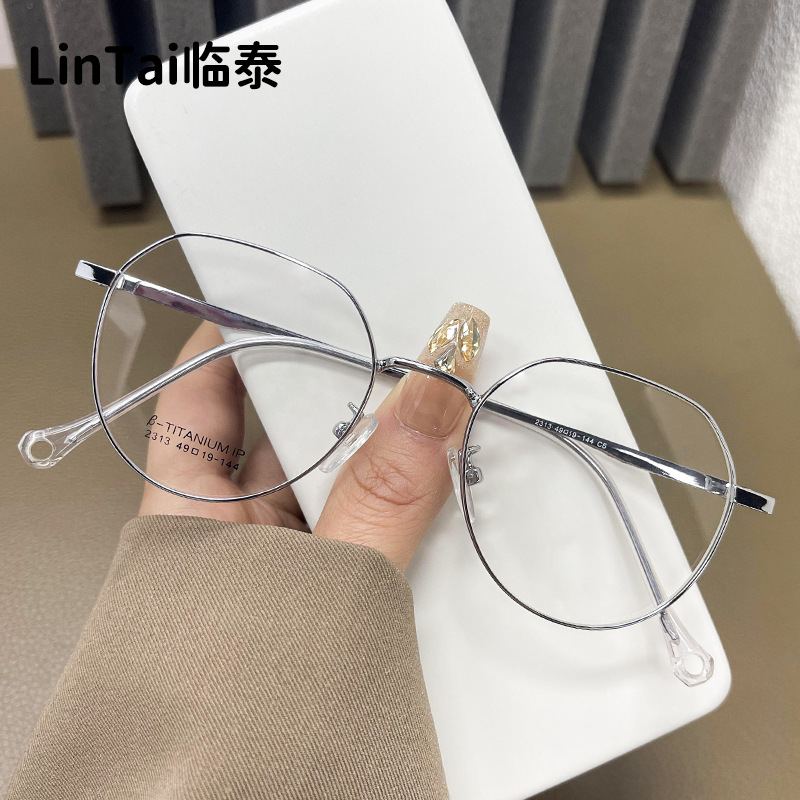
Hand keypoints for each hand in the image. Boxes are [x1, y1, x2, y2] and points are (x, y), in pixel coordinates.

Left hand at [139, 305, 488, 571]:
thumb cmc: (258, 712)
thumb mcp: (323, 585)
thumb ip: (382, 496)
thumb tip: (433, 392)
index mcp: (190, 519)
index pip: (193, 403)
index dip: (226, 342)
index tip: (276, 296)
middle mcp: (232, 535)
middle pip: (279, 434)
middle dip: (335, 391)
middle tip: (390, 341)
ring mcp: (283, 566)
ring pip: (330, 482)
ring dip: (381, 451)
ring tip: (436, 399)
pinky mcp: (329, 596)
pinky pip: (364, 526)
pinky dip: (400, 502)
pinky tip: (446, 475)